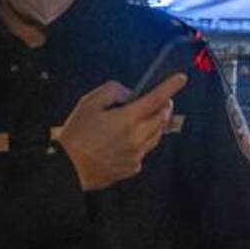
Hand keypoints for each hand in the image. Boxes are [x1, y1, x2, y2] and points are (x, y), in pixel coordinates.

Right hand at [54, 73, 187, 190]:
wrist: (68, 169)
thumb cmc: (76, 134)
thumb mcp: (89, 102)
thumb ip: (113, 91)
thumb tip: (128, 94)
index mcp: (128, 119)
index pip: (156, 99)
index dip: (170, 86)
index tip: (181, 78)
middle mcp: (137, 138)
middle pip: (162, 118)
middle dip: (165, 105)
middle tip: (161, 99)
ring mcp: (137, 155)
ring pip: (157, 135)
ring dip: (156, 123)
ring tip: (144, 118)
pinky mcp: (133, 168)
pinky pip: (144, 150)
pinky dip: (142, 141)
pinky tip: (128, 139)